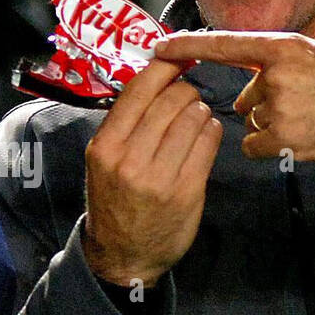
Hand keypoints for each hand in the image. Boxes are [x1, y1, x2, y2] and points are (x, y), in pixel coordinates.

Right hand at [82, 57, 224, 287]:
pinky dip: (210, 131)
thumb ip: (125, 124)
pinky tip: (204, 136)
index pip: (139, 90)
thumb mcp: (103, 161)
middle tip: (187, 96)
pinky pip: (208, 141)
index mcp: (105, 146)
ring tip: (194, 119)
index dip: (164, 67)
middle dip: (185, 91)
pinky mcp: (187, 190)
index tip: (177, 59)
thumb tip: (157, 79)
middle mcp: (130, 159)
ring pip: (194, 117)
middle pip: (171, 100)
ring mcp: (159, 177)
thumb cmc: (114, 201)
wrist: (122, 255)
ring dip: (200, 110)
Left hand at [154, 31, 314, 163]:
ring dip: (272, 125)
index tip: (158, 47)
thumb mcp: (309, 58)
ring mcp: (279, 106)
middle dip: (264, 105)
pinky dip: (270, 146)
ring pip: (252, 121)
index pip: (224, 44)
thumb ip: (271, 65)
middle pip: (244, 97)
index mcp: (282, 47)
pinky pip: (253, 144)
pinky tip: (300, 137)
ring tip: (308, 118)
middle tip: (304, 103)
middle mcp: (277, 74)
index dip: (188, 45)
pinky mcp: (282, 136)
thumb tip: (241, 94)